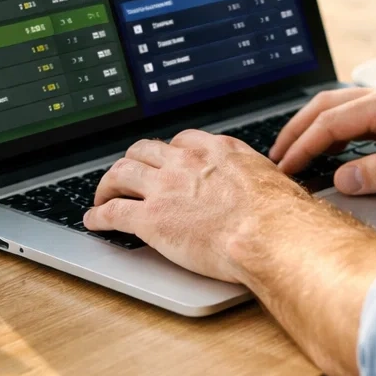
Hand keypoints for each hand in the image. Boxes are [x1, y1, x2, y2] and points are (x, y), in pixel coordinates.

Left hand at [84, 129, 327, 283]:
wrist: (270, 233)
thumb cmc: (281, 215)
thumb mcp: (273, 182)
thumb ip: (258, 181)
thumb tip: (270, 192)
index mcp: (218, 150)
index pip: (182, 142)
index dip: (168, 153)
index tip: (165, 161)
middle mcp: (187, 162)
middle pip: (145, 150)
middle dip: (132, 161)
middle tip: (127, 174)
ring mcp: (165, 188)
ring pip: (121, 173)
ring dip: (108, 184)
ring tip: (103, 194)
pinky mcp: (151, 219)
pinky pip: (113, 212)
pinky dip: (98, 215)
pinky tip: (93, 220)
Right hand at [270, 83, 375, 194]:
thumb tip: (342, 179)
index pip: (330, 123)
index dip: (302, 146)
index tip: (284, 169)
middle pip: (326, 106)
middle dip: (297, 131)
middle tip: (275, 159)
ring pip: (340, 107)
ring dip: (314, 127)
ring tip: (295, 152)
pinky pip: (357, 113)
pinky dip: (334, 127)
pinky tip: (333, 147)